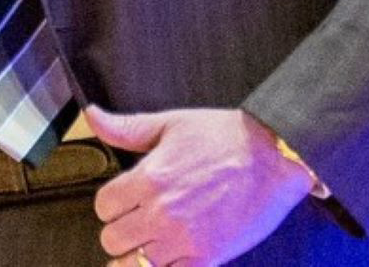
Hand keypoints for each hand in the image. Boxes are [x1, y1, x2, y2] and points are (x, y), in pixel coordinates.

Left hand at [89, 106, 317, 266]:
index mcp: (149, 178)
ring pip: (133, 264)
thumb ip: (126, 127)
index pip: (103, 206)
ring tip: (151, 243)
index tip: (125, 202)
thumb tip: (94, 116)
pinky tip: (170, 258)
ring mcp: (182, 239)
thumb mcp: (172, 124)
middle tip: (138, 222)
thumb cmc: (227, 138)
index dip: (112, 204)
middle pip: (113, 239)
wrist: (275, 158)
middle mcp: (161, 212)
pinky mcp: (205, 258)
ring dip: (138, 254)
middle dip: (122, 230)